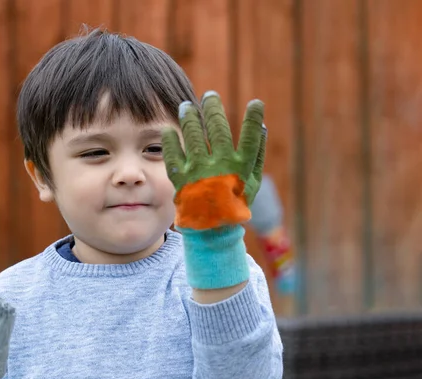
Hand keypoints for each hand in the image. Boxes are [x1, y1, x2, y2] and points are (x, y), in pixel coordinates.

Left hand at [162, 91, 266, 229]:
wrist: (210, 228)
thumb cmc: (235, 202)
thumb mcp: (252, 181)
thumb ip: (257, 153)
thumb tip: (262, 126)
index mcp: (240, 168)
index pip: (250, 138)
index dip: (254, 119)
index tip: (255, 103)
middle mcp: (220, 168)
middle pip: (218, 130)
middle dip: (214, 109)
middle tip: (210, 96)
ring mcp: (199, 172)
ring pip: (193, 137)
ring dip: (190, 118)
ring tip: (187, 106)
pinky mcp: (180, 179)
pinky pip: (173, 155)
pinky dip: (170, 141)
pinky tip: (169, 130)